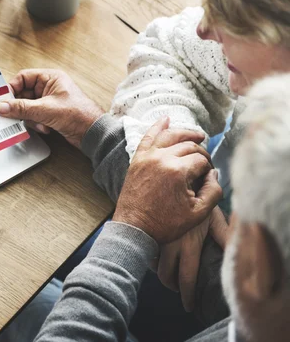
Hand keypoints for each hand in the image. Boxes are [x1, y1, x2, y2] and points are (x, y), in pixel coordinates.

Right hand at [0, 69, 104, 148]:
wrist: (93, 133)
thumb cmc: (78, 114)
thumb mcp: (46, 109)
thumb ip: (22, 108)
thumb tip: (2, 106)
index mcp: (50, 78)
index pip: (23, 78)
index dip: (12, 88)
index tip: (2, 100)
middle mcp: (49, 88)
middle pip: (23, 94)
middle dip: (20, 107)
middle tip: (10, 115)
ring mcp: (49, 102)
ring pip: (27, 107)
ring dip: (30, 118)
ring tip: (39, 123)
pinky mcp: (50, 115)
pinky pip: (34, 117)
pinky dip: (37, 124)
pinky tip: (46, 128)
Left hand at [113, 117, 222, 243]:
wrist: (134, 228)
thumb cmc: (165, 224)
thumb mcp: (198, 214)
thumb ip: (213, 192)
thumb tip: (214, 173)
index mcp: (178, 171)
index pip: (202, 160)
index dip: (209, 168)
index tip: (208, 178)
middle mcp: (162, 159)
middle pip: (188, 146)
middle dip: (200, 152)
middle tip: (206, 162)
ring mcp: (147, 157)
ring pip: (170, 136)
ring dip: (185, 133)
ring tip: (198, 135)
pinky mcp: (137, 160)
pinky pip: (148, 138)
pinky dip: (157, 127)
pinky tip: (166, 119)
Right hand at [157, 207, 227, 311]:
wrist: (174, 179)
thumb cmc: (198, 197)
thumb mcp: (213, 216)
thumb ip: (224, 235)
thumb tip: (235, 252)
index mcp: (188, 244)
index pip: (186, 278)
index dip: (186, 295)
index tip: (188, 305)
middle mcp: (170, 243)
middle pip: (165, 276)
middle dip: (172, 286)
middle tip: (179, 288)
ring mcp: (156, 237)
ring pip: (154, 265)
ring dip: (161, 272)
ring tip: (171, 273)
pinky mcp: (147, 230)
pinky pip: (147, 251)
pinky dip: (152, 257)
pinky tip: (158, 256)